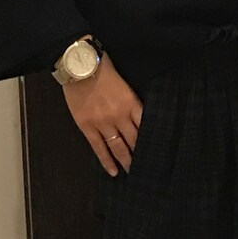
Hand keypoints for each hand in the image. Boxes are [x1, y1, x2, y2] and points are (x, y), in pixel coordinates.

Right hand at [62, 48, 142, 176]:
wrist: (79, 66)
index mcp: (131, 103)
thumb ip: (132, 102)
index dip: (151, 140)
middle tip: (149, 167)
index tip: (158, 151)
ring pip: (118, 147)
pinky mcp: (87, 127)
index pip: (145, 127)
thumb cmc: (103, 70)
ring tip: (133, 172)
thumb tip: (139, 119)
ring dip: (126, 161)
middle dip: (141, 154)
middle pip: (134, 140)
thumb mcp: (125, 85)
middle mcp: (119, 116)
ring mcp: (103, 123)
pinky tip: (113, 171)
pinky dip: (106, 161)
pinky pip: (99, 148)